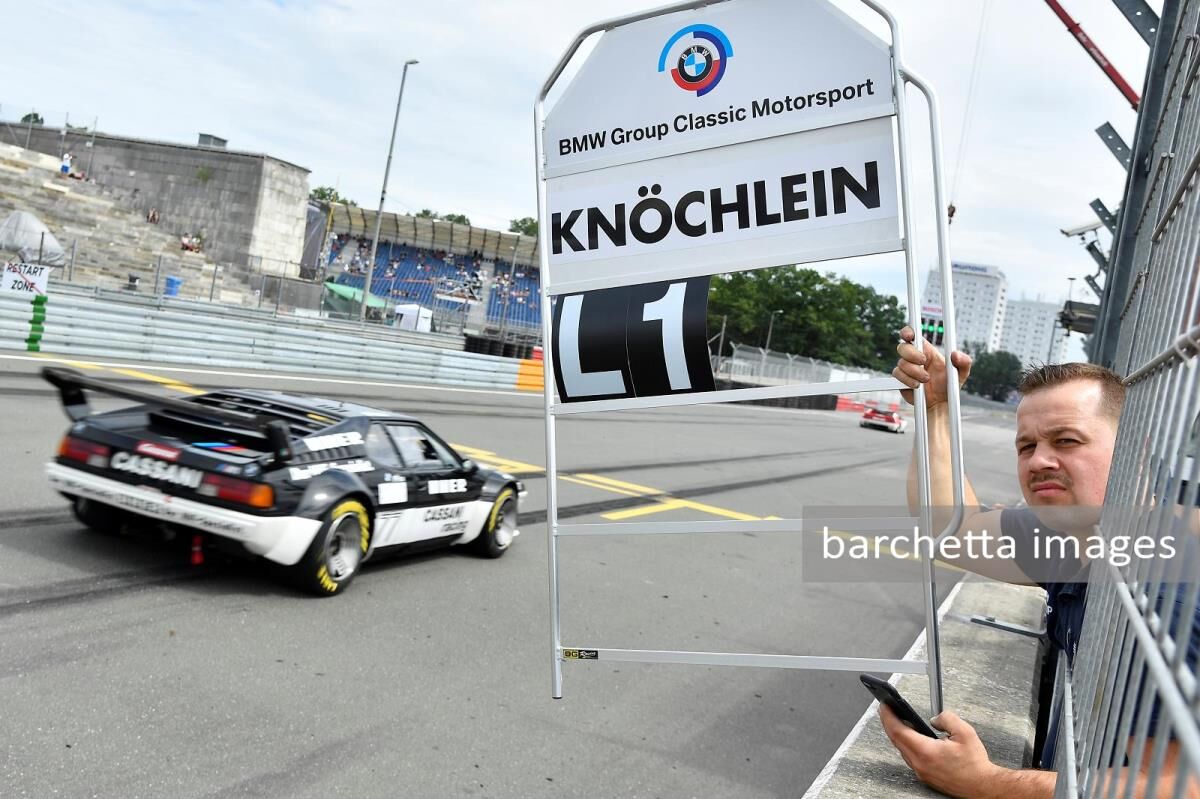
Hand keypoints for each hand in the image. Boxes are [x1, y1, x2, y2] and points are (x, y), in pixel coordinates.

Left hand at [879, 705, 1000, 797]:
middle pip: (896, 740)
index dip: (888, 716)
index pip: (898, 731)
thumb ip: (947, 718)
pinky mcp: (925, 776)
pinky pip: (910, 757)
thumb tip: (934, 719)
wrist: (983, 787)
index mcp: (926, 752)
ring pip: (902, 749)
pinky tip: (911, 737)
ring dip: (898, 733)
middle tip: (888, 709)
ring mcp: (921, 771)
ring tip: (898, 720)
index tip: (884, 705)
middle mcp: (920, 763)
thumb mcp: (965, 732)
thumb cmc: (975, 765)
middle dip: (890, 722)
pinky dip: (907, 744)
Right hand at [892, 326, 971, 408]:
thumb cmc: (949, 386)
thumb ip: (964, 361)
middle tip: (924, 362)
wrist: (940, 403)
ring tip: (925, 379)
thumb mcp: (961, 372)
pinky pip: (898, 375)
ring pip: (901, 363)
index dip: (908, 332)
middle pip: (903, 347)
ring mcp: (906, 368)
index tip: (909, 335)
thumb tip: (955, 354)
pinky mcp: (901, 379)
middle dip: (912, 354)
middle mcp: (914, 358)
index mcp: (927, 350)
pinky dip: (908, 380)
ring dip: (914, 372)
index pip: (913, 334)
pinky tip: (917, 385)